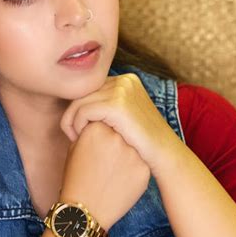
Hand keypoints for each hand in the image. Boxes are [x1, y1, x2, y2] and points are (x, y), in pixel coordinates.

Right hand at [59, 122, 150, 230]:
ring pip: (132, 145)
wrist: (84, 210)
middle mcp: (116, 137)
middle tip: (103, 160)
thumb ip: (90, 129)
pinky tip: (119, 180)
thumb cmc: (76, 178)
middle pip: (118, 131)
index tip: (92, 150)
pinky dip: (132, 169)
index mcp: (95, 128)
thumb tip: (107, 120)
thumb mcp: (75, 147)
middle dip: (112, 142)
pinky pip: (140, 162)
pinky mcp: (144, 170)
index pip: (102, 120)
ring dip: (124, 154)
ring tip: (111, 171)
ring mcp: (133, 153)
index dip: (98, 135)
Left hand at [60, 73, 181, 173]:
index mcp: (126, 81)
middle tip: (72, 135)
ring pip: (79, 101)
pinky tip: (79, 139)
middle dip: (72, 114)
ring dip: (72, 121)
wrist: (163, 155)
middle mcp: (125, 81)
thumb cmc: (142, 143)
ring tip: (75, 139)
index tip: (77, 129)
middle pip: (83, 92)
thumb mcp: (124, 118)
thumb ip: (106, 107)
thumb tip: (77, 104)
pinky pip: (83, 111)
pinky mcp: (118, 104)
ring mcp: (123, 90)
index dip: (79, 108)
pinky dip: (76, 125)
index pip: (90, 88)